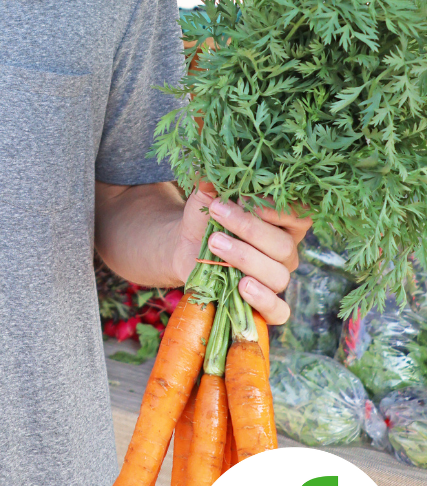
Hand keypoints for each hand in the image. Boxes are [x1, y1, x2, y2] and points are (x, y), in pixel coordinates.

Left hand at [171, 184, 311, 325]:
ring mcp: (276, 280)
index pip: (299, 216)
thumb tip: (207, 174)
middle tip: (217, 212)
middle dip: (248, 229)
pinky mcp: (263, 304)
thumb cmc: (206, 217)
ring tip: (215, 244)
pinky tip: (241, 287)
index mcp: (284, 224)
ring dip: (245, 258)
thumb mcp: (207, 198)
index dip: (278, 208)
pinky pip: (278, 312)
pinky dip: (263, 301)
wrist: (185, 246)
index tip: (245, 197)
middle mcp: (286, 252)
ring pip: (277, 275)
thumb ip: (211, 185)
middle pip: (282, 246)